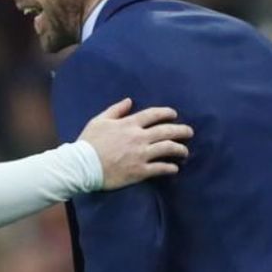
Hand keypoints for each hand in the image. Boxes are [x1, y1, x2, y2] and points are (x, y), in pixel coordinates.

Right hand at [79, 98, 193, 189]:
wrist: (82, 165)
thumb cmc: (88, 142)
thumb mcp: (99, 121)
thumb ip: (115, 110)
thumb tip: (129, 100)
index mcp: (129, 124)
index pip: (154, 115)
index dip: (166, 113)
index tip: (174, 114)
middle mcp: (139, 138)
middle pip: (167, 131)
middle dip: (182, 130)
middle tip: (189, 132)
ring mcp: (141, 155)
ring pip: (168, 149)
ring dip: (180, 149)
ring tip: (185, 151)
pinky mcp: (140, 171)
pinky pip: (161, 168)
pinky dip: (170, 168)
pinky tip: (175, 168)